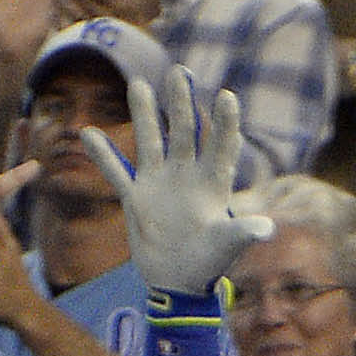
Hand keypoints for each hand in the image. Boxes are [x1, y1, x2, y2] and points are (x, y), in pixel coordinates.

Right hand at [85, 66, 275, 300]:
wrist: (178, 282)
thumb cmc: (209, 263)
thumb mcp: (226, 246)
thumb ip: (242, 232)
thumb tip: (267, 229)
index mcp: (213, 183)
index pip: (221, 145)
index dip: (224, 122)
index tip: (226, 96)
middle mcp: (186, 175)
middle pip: (185, 132)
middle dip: (182, 103)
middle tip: (179, 72)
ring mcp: (160, 183)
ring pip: (151, 141)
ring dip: (145, 115)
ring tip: (139, 84)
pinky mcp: (136, 198)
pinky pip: (117, 172)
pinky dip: (104, 155)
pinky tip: (88, 133)